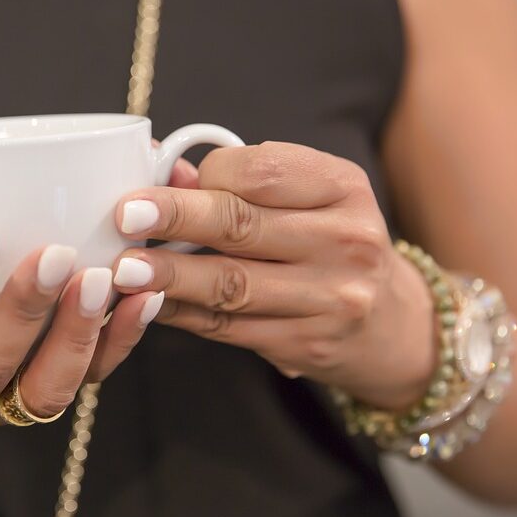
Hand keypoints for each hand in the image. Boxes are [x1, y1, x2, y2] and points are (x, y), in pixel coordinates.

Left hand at [111, 141, 436, 409]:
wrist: (391, 324)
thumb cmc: (333, 243)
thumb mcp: (310, 197)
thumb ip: (244, 183)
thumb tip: (167, 171)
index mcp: (343, 187)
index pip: (263, 172)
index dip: (206, 176)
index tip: (159, 180)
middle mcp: (345, 241)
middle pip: (242, 226)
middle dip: (176, 218)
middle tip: (125, 215)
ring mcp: (330, 298)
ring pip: (231, 284)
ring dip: (170, 275)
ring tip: (125, 269)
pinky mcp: (306, 344)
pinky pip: (228, 327)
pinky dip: (182, 313)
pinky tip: (148, 302)